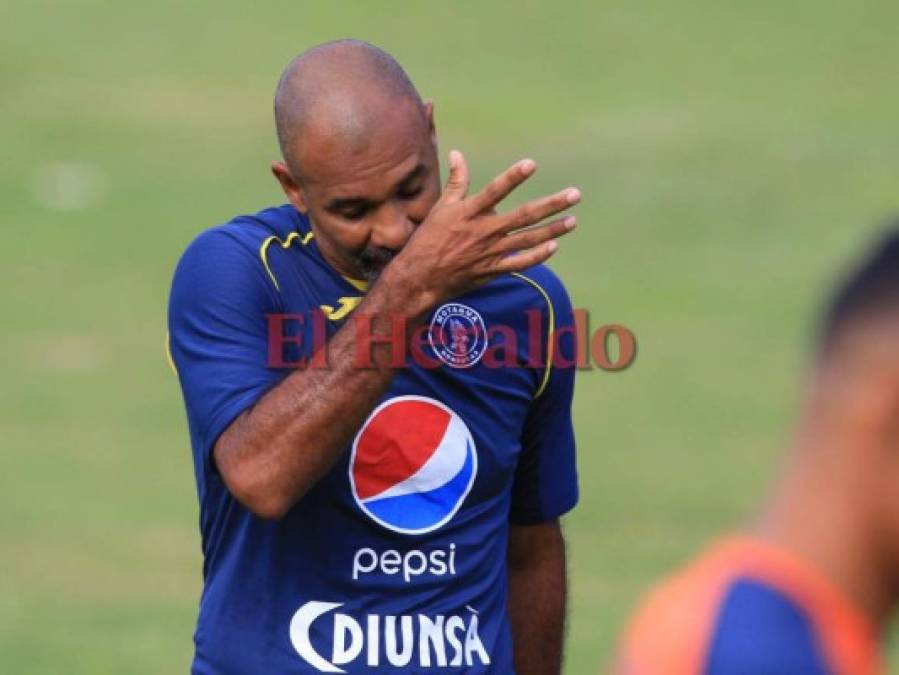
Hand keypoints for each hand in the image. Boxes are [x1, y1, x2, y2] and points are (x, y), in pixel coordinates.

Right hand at [386, 150, 579, 308]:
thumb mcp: (440, 208)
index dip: (513, 177)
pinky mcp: (492, 269)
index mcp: (469, 212)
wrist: (419, 278)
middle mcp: (484, 231)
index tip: (531, 164)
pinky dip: (537, 256)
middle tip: (575, 195)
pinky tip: (553, 246)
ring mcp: (490, 252)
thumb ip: (456, 181)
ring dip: (553, 230)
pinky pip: (520, 263)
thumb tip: (458, 154)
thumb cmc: (428, 239)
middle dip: (552, 205)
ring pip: (528, 239)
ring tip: (573, 220)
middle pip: (524, 216)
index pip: (495, 190)